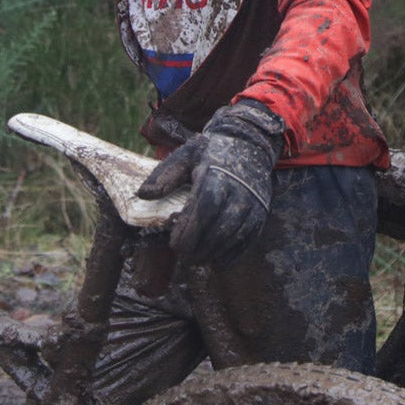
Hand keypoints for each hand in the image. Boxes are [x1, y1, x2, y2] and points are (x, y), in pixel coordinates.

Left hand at [136, 100, 283, 265]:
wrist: (250, 144)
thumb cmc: (212, 152)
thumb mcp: (186, 154)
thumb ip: (164, 174)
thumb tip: (142, 194)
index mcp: (217, 176)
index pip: (204, 210)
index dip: (190, 231)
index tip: (175, 245)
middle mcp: (239, 192)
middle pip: (219, 229)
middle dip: (199, 248)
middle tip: (183, 257)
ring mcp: (253, 204)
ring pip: (233, 237)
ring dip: (213, 253)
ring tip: (196, 259)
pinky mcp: (261, 213)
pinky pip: (248, 241)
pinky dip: (232, 254)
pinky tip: (216, 259)